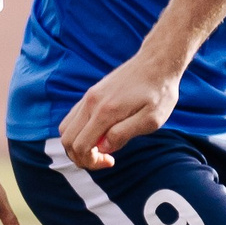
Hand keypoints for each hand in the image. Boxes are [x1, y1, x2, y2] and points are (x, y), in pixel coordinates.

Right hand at [57, 55, 179, 170]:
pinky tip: (99, 133)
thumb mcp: (151, 120)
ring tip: (99, 148)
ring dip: (77, 144)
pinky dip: (78, 132)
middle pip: (67, 140)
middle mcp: (91, 103)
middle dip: (80, 157)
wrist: (157, 63)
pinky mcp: (91, 94)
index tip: (111, 161)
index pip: (81, 146)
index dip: (92, 162)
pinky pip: (73, 118)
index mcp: (105, 112)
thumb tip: (104, 147)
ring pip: (66, 129)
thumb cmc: (159, 93)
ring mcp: (89, 97)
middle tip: (103, 159)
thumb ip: (124, 134)